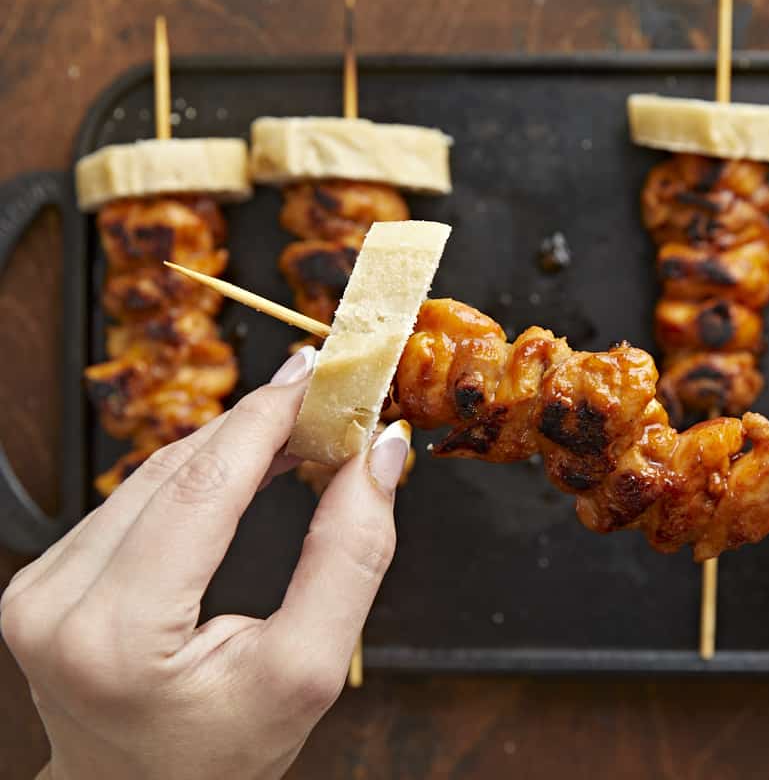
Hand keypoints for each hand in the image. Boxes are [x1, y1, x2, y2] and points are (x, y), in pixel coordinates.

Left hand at [1, 347, 410, 779]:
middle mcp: (56, 602)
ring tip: (299, 429)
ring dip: (229, 444)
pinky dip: (194, 476)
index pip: (204, 486)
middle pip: (174, 469)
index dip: (271, 418)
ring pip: (150, 474)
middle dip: (259, 423)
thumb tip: (379, 458)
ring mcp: (38, 589)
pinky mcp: (42, 580)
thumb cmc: (221, 756)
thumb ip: (350, 559)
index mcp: (117, 634)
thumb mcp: (306, 672)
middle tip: (326, 396)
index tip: (324, 376)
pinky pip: (130, 500)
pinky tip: (243, 469)